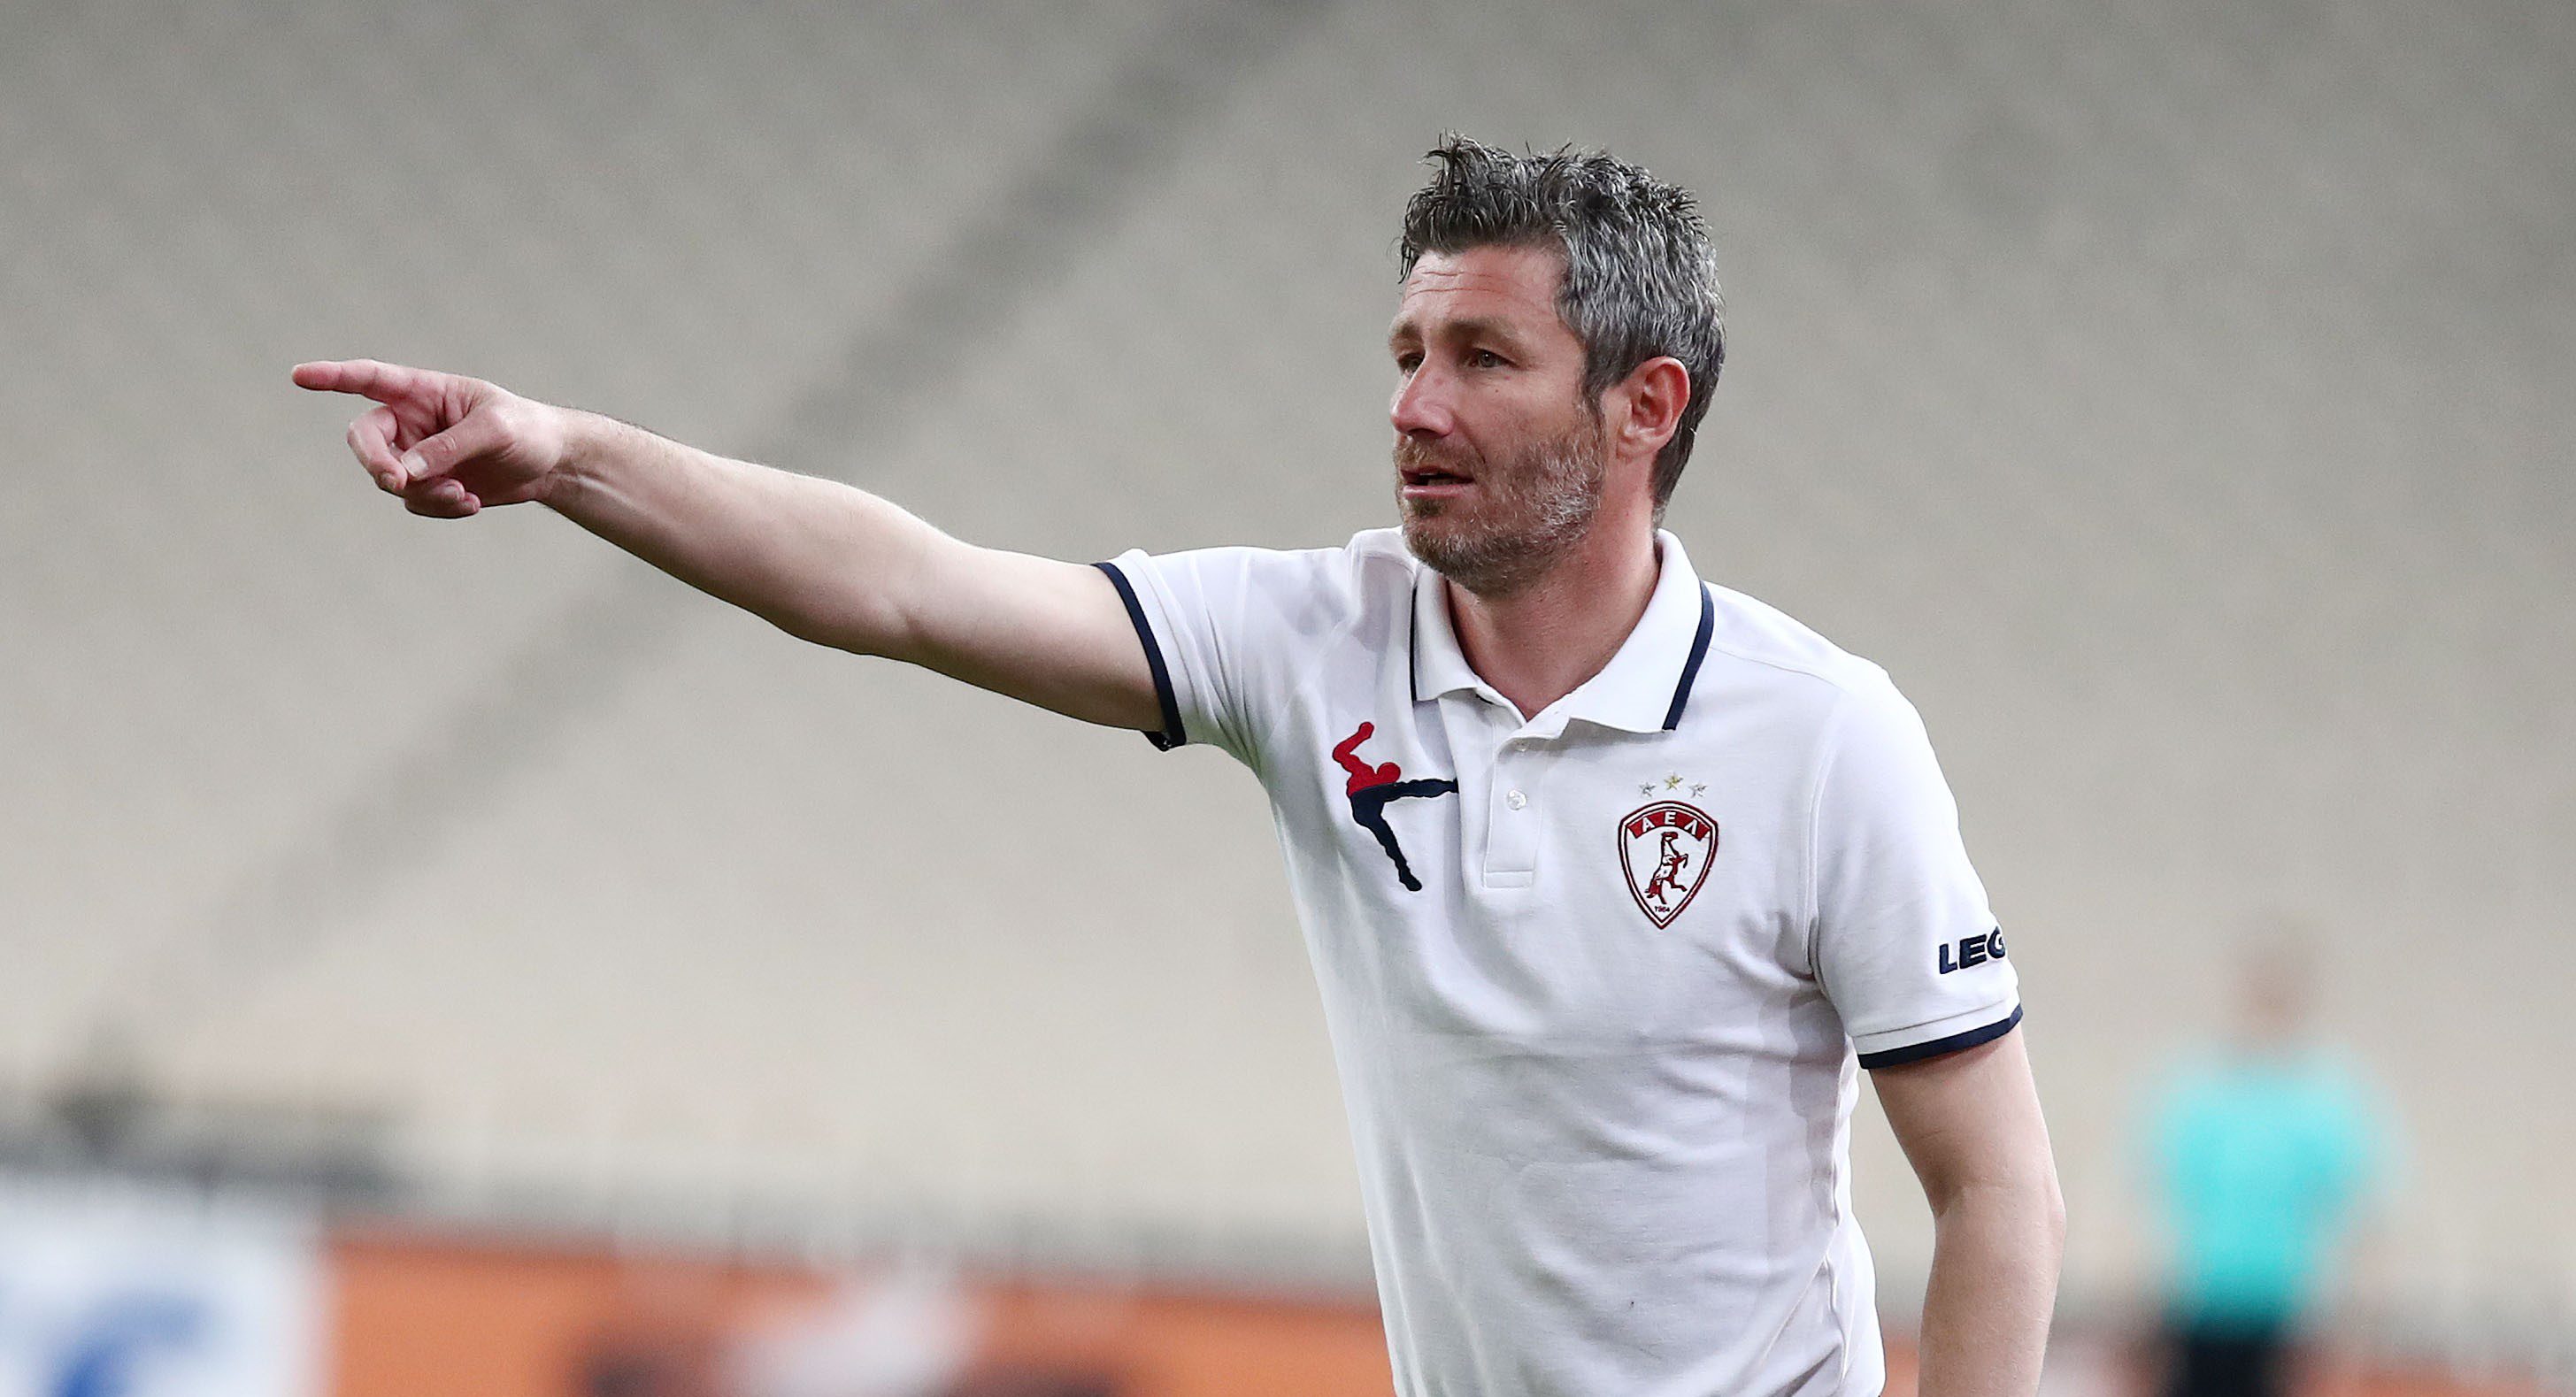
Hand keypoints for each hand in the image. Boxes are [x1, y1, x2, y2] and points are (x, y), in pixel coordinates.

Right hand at [292, 358, 572, 518]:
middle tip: (398, 481)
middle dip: (377, 464)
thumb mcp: (495, 430)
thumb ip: (448, 446)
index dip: (331, 377)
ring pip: (390, 480)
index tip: (298, 376)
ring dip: (423, 493)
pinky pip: (414, 502)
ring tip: (464, 495)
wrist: (551, 463)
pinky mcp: (427, 484)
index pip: (369, 379)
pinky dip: (439, 508)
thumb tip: (404, 472)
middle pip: (364, 442)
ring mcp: (415, 455)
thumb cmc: (526, 429)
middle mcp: (410, 421)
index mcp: (422, 391)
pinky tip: (472, 503)